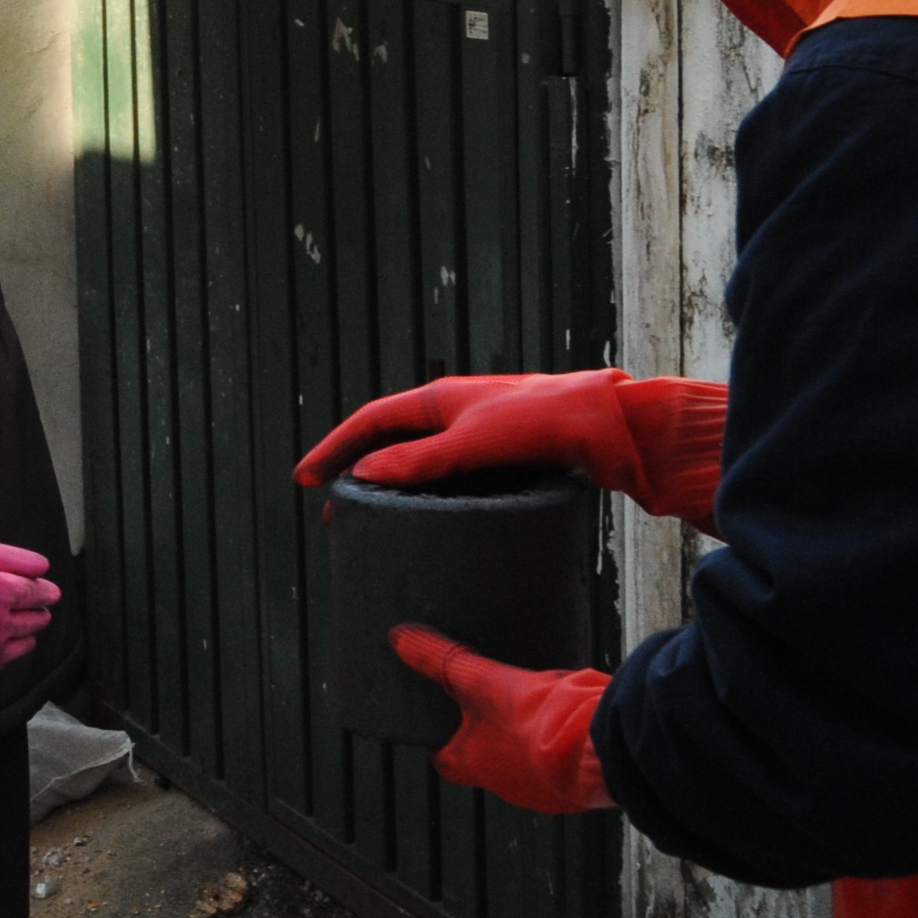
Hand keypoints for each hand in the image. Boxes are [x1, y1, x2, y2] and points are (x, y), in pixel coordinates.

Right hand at [0, 534, 58, 681]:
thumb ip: (9, 555)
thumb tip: (41, 566)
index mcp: (1, 592)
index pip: (38, 594)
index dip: (47, 591)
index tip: (50, 590)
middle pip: (33, 621)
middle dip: (38, 612)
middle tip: (36, 606)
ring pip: (18, 648)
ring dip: (25, 637)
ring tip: (24, 630)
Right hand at [293, 370, 725, 532]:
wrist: (613, 424)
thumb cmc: (545, 421)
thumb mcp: (474, 442)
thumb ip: (420, 460)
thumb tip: (364, 474)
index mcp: (440, 398)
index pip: (370, 421)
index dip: (334, 448)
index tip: (305, 479)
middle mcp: (457, 411)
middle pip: (391, 440)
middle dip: (355, 470)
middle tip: (332, 508)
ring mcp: (481, 434)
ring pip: (421, 459)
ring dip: (391, 484)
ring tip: (372, 518)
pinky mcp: (506, 457)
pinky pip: (451, 475)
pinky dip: (428, 494)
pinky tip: (430, 519)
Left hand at [392, 626, 611, 813]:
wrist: (599, 746)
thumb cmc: (534, 718)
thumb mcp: (482, 679)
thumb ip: (441, 660)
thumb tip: (399, 639)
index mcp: (473, 765)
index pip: (444, 760)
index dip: (441, 741)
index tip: (441, 723)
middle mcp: (505, 786)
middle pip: (486, 760)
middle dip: (488, 734)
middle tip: (492, 705)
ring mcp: (543, 791)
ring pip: (525, 762)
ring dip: (527, 739)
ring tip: (534, 707)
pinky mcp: (577, 786)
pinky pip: (561, 763)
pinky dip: (559, 743)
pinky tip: (567, 721)